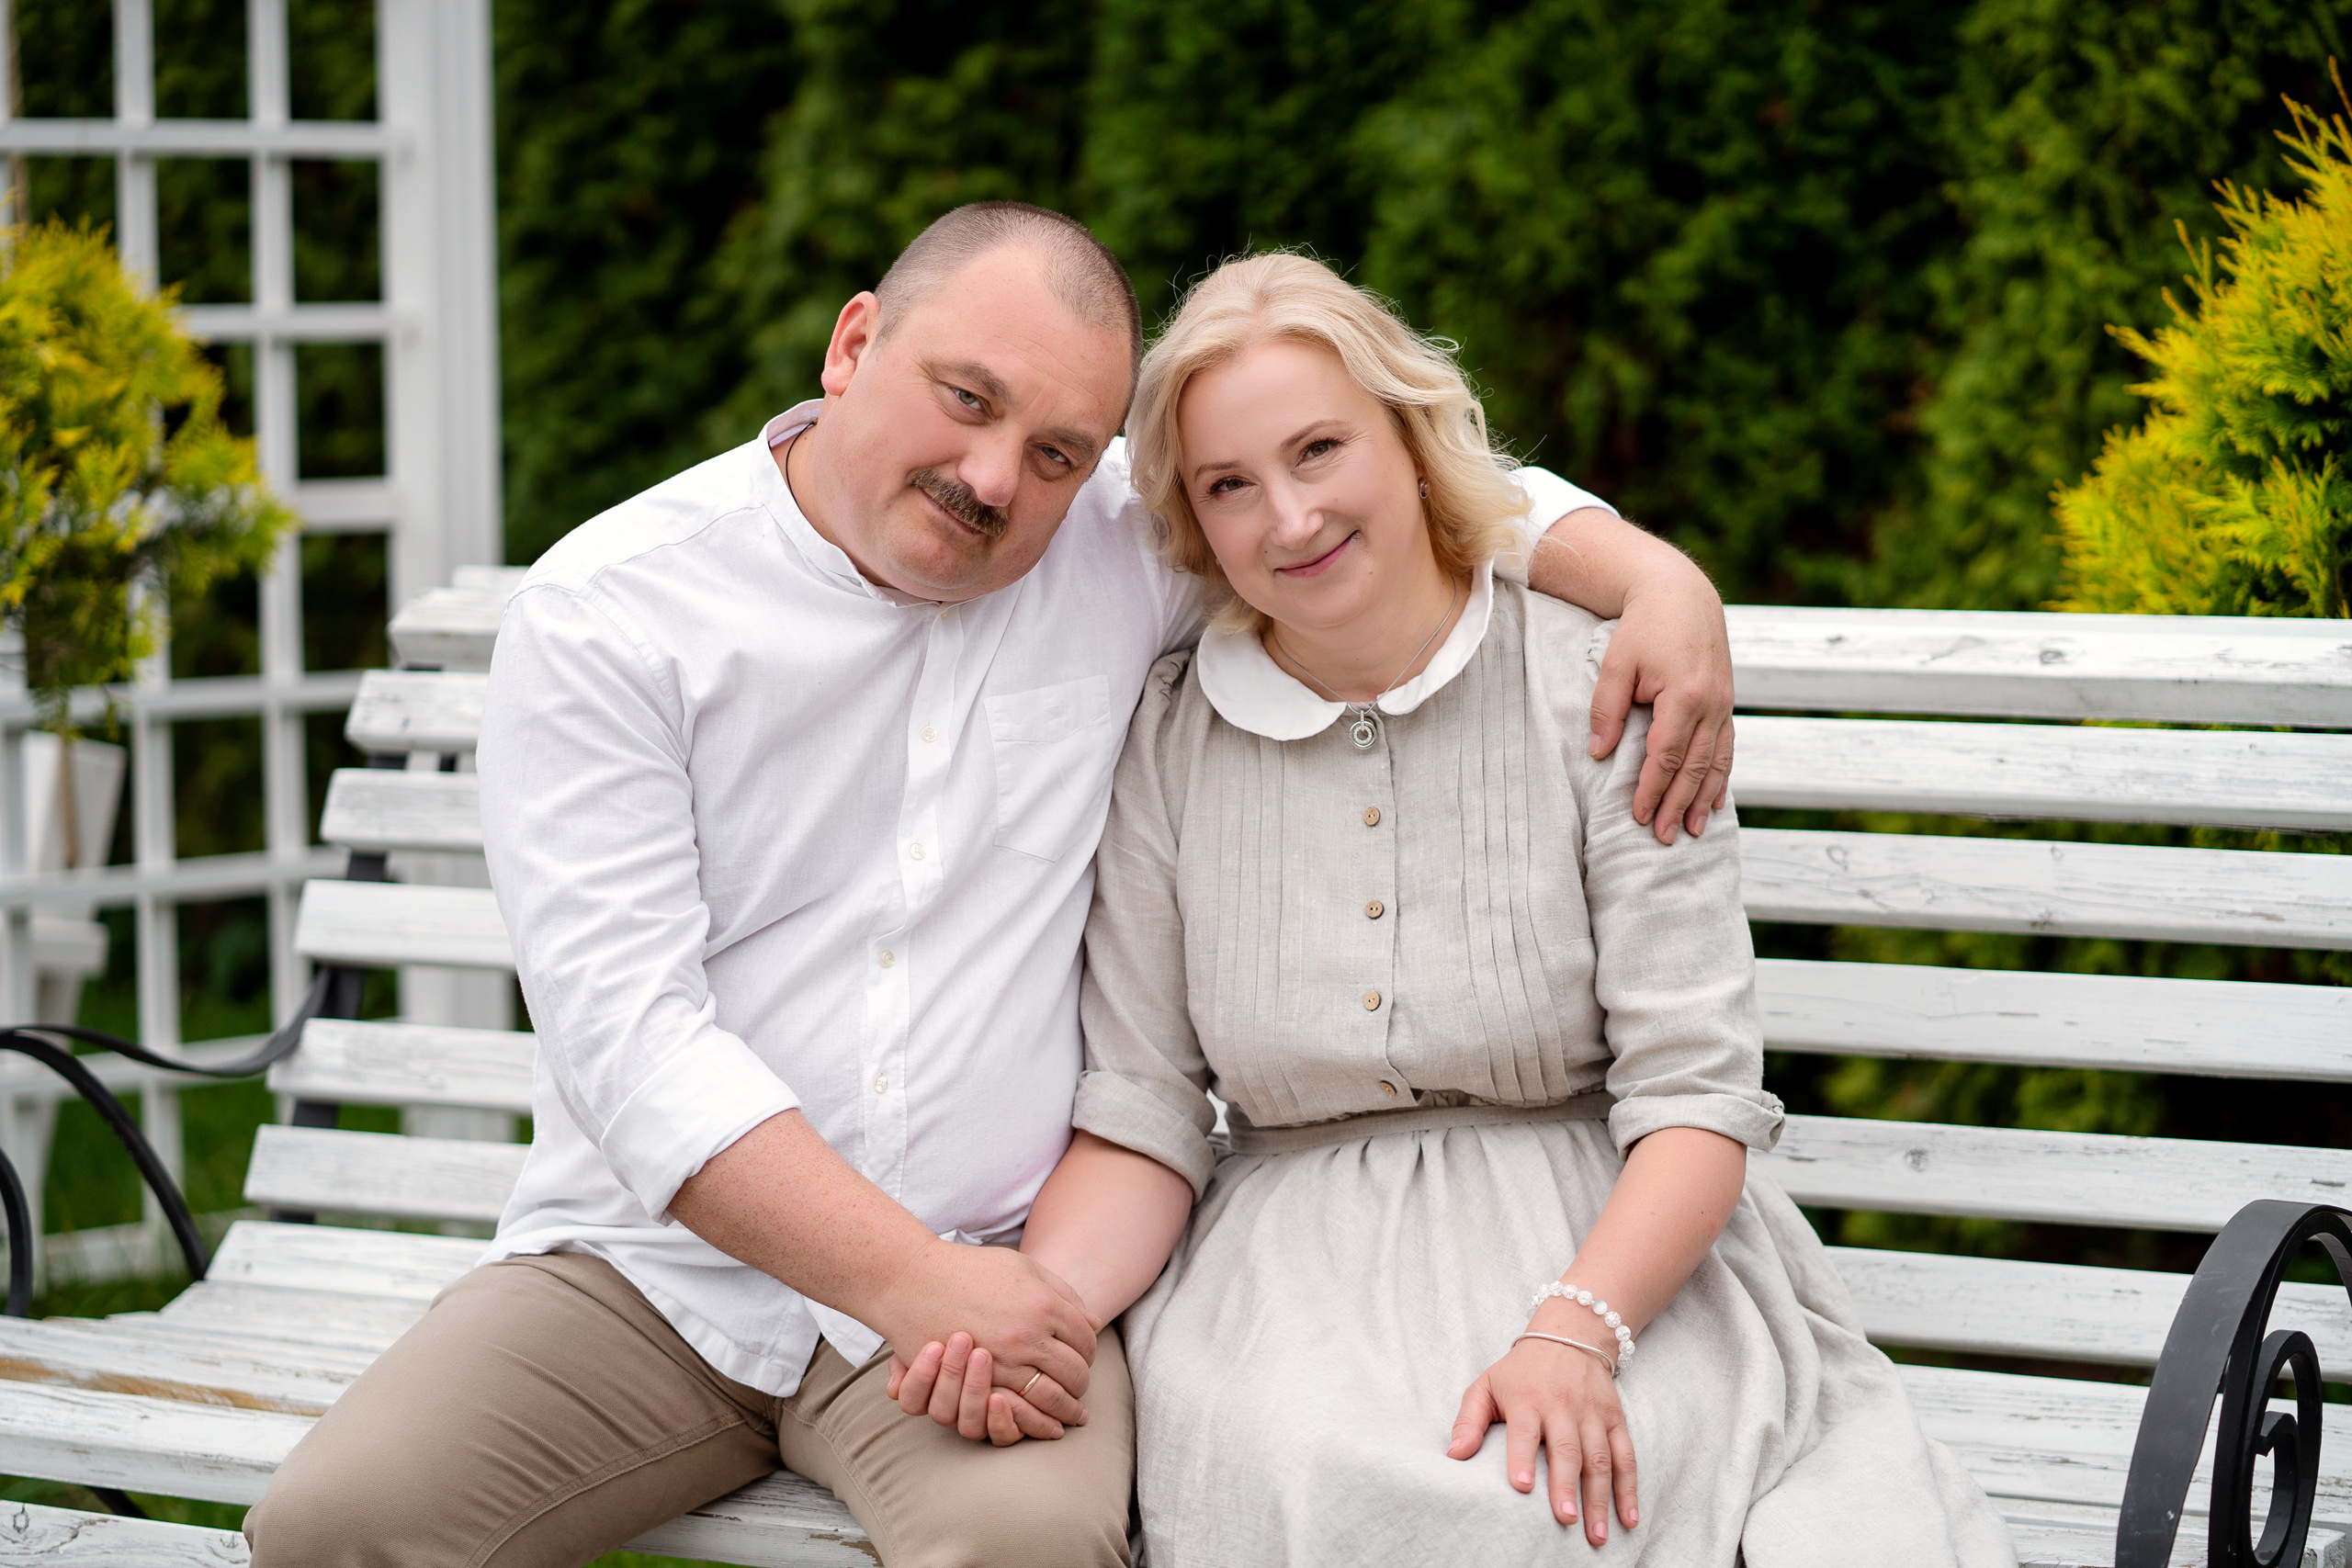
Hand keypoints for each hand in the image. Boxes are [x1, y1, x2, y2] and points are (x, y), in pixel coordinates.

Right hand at [873, 1240, 1098, 1428]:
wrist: (913, 1280)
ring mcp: (1002, 1360)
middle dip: (1082, 1385)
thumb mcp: (1023, 1267)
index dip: (1090, 1352)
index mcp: (1044, 1303)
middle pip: (1074, 1372)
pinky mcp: (977, 1379)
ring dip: (1065, 1409)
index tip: (1085, 1358)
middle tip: (1080, 1390)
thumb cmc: (971, 1269)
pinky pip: (1016, 1408)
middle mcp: (1027, 1334)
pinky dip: (1034, 1418)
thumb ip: (1063, 1293)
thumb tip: (1095, 1323)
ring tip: (1070, 1413)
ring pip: (1050, 1397)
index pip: (1086, 1340)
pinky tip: (1043, 1420)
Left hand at [1447, 1335, 1637, 1545]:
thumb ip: (1469, 1421)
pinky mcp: (1616, 1419)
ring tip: (1596, 1534)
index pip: (1524, 1431)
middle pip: (1566, 1449)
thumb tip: (1453, 1455)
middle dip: (1566, 1486)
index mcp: (1527, 1400)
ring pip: (1599, 1458)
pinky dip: (1629, 1487)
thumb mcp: (1486, 1386)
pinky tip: (1628, 1517)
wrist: (1569, 1336)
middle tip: (1565, 1519)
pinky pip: (1626, 1455)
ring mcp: (1592, 1414)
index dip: (1522, 1458)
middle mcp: (1563, 1407)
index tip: (1522, 1487)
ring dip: (1600, 1497)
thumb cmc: (1520, 1372)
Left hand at [1588, 574, 1734, 844]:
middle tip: (1664, 838)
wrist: (1683, 595)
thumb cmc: (1643, 628)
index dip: (1653, 789)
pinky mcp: (1726, 703)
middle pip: (1694, 767)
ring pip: (1716, 762)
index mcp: (1684, 695)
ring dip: (1703, 799)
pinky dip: (1722, 777)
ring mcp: (1724, 705)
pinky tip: (1715, 801)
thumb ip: (1607, 708)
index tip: (1639, 816)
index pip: (1666, 755)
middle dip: (1678, 805)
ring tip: (1692, 830)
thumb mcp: (1616, 663)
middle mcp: (1712, 705)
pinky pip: (1728, 748)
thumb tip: (1599, 753)